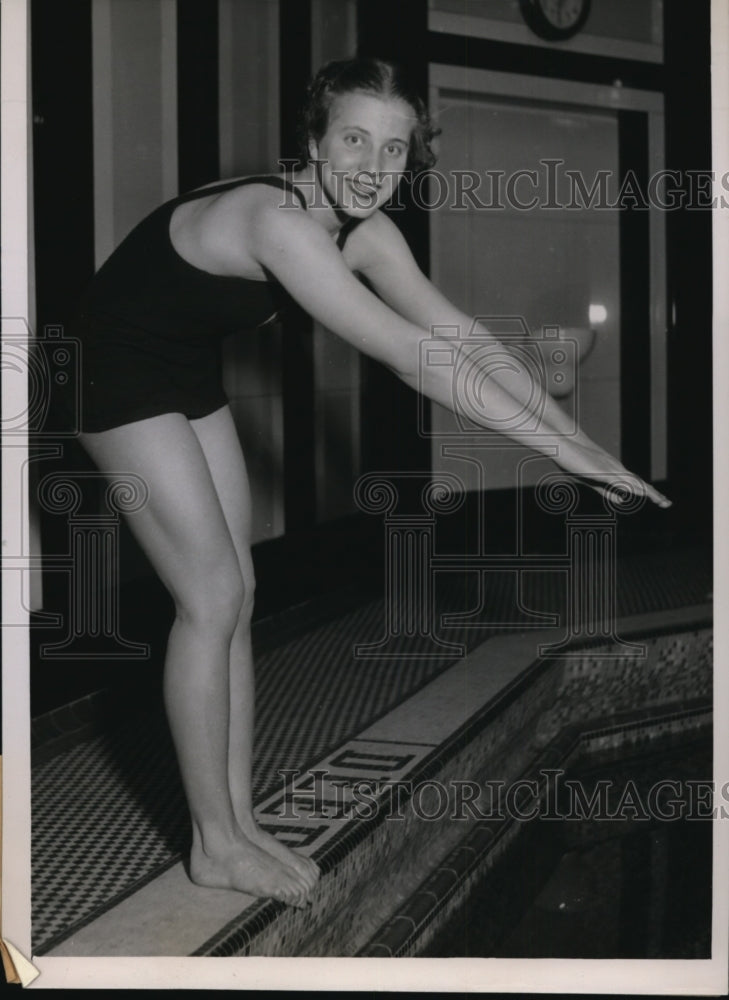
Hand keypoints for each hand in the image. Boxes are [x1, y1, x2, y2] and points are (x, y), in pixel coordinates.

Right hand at [553, 438, 671, 508]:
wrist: (564, 444)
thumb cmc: (575, 461)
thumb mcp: (592, 481)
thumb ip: (607, 491)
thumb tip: (622, 501)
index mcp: (614, 471)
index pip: (635, 483)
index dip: (647, 492)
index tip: (658, 499)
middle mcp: (616, 469)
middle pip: (639, 483)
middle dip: (654, 494)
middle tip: (667, 503)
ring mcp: (611, 469)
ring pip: (635, 483)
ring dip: (649, 492)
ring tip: (662, 501)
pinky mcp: (604, 471)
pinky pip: (622, 482)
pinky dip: (634, 488)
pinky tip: (643, 494)